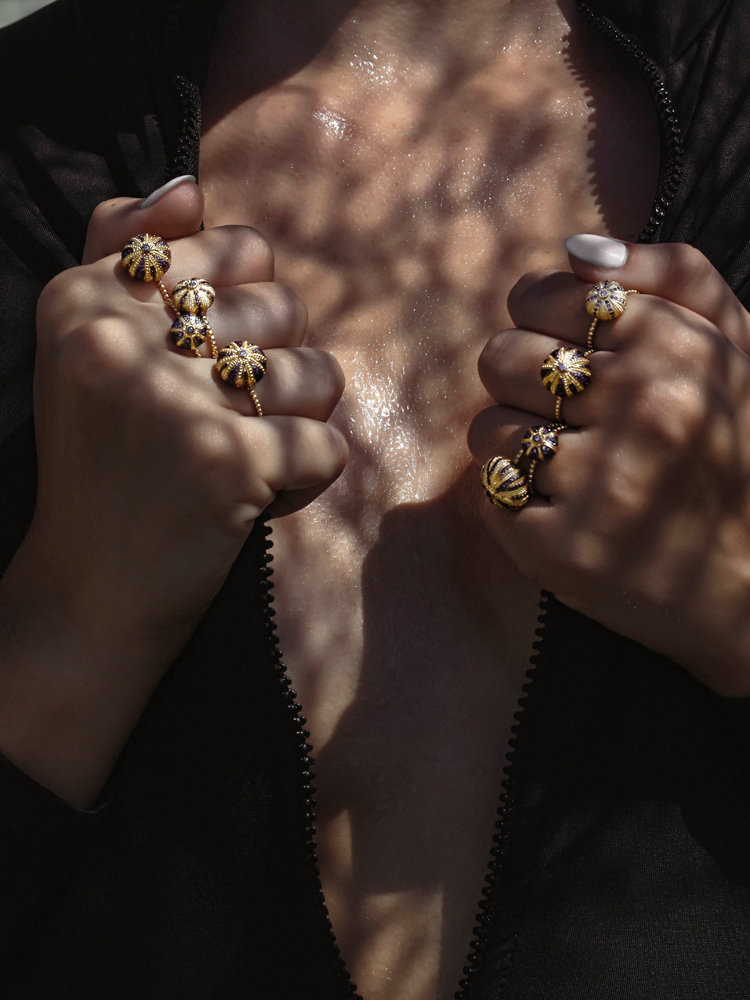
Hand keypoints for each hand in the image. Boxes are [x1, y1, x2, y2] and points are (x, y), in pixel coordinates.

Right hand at [0, 179, 346, 804]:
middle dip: (276, 371)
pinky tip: (258, 498)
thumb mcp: (84, 351)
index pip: (238, 249)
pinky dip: (308, 481)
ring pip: (320, 374)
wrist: (86, 594)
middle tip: (223, 422)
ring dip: (297, 425)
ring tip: (245, 459)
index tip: (203, 365)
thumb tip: (188, 185)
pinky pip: (329, 448)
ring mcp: (176, 399)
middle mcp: (124, 335)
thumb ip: (123, 254)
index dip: (247, 314)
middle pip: (287, 309)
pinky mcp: (228, 463)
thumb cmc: (100, 468)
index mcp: (89, 296)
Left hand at [469, 241, 749, 696]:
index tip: (563, 345)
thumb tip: (574, 249)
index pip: (540, 297)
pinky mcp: (563, 550)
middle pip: (500, 356)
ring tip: (569, 463)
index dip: (538, 319)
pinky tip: (562, 507)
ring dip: (517, 443)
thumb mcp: (736, 348)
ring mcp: (601, 486)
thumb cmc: (738, 453)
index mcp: (678, 350)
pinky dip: (514, 497)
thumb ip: (671, 277)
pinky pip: (491, 493)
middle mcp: (642, 412)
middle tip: (565, 409)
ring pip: (489, 428)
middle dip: (522, 379)